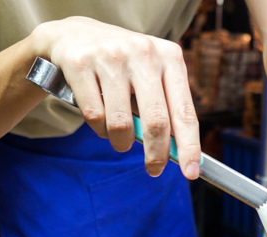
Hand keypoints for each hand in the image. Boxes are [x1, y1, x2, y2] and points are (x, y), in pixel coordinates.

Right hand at [32, 17, 200, 178]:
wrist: (76, 34)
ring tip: (119, 138)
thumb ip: (166, 108)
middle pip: (156, 121)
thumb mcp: (151, 75)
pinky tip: (100, 120)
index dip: (189, 146)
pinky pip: (95, 116)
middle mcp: (143, 52)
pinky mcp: (81, 63)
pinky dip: (99, 129)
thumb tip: (178, 152)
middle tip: (154, 170)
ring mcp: (110, 55)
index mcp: (169, 56)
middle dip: (156, 154)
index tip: (191, 172)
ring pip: (121, 124)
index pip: (185, 111)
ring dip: (121, 142)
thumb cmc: (123, 65)